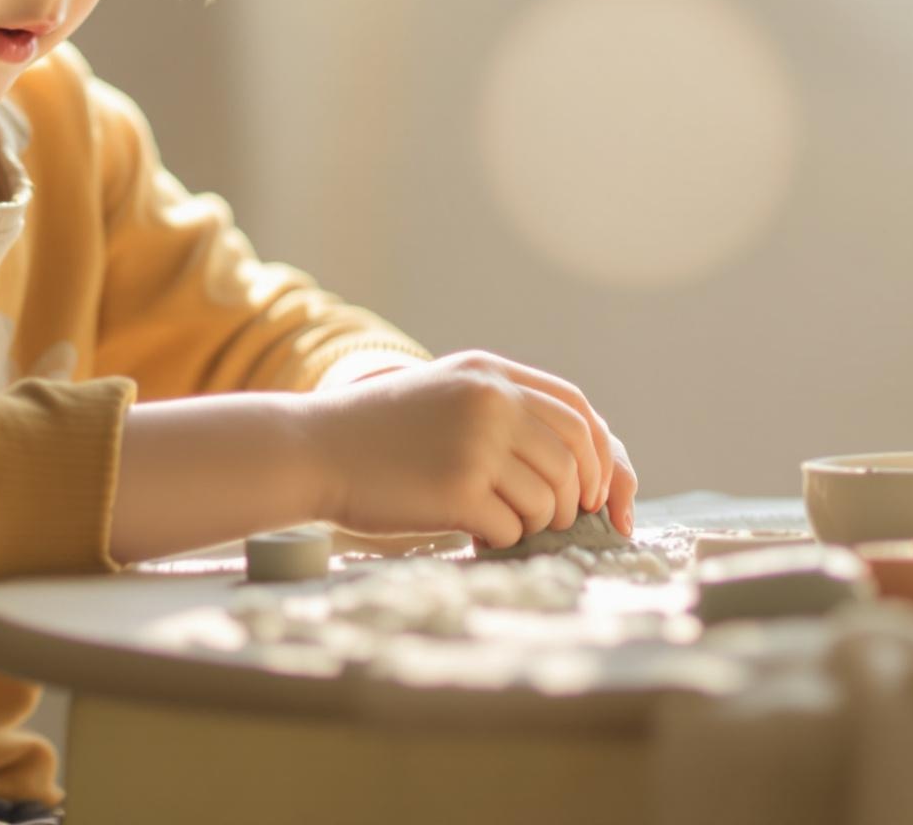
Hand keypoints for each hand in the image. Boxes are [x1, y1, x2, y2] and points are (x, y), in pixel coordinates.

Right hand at [301, 349, 638, 548]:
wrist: (313, 449)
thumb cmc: (380, 435)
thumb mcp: (445, 394)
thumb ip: (504, 409)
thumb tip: (576, 461)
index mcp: (491, 373)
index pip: (577, 410)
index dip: (600, 455)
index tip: (597, 492)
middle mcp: (491, 400)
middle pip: (573, 457)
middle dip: (577, 498)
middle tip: (559, 520)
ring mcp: (476, 443)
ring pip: (548, 499)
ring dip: (534, 522)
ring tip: (499, 520)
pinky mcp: (458, 489)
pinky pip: (511, 528)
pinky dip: (499, 538)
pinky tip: (471, 529)